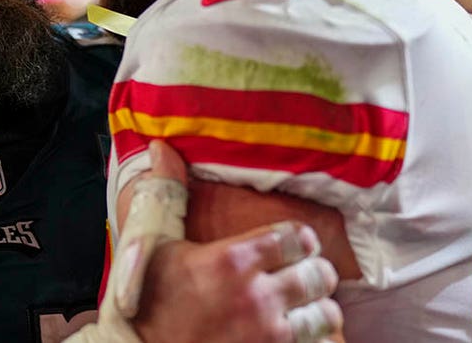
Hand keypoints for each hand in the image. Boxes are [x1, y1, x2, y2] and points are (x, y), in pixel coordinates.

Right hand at [132, 142, 341, 342]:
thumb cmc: (145, 299)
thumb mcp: (151, 242)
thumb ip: (167, 192)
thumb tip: (161, 146)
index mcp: (232, 259)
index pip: (298, 237)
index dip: (301, 238)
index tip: (293, 243)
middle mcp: (257, 296)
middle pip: (320, 274)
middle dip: (313, 272)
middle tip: (299, 275)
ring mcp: (268, 335)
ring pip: (327, 314)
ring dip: (317, 309)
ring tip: (302, 307)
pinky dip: (316, 340)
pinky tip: (300, 335)